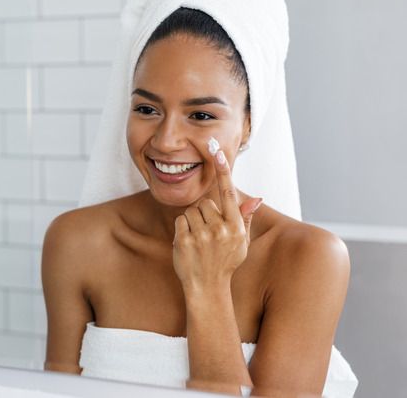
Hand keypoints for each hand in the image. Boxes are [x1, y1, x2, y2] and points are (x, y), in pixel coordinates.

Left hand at [172, 150, 261, 290]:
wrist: (207, 287)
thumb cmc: (225, 262)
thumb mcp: (241, 242)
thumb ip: (245, 218)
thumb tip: (256, 198)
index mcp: (236, 227)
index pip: (229, 192)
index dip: (223, 170)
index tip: (217, 150)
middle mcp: (220, 229)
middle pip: (206, 203)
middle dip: (205, 214)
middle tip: (208, 234)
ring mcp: (201, 235)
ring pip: (192, 210)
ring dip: (193, 221)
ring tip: (199, 240)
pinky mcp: (184, 240)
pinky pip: (180, 220)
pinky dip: (182, 229)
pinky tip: (188, 244)